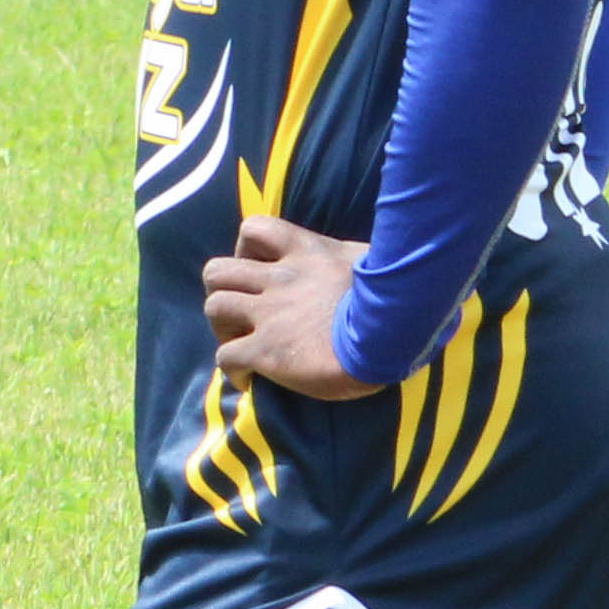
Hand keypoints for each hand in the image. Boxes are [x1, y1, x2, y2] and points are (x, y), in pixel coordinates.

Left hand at [203, 216, 376, 399]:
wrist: (390, 334)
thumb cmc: (394, 296)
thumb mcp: (370, 262)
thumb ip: (350, 260)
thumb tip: (362, 264)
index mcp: (304, 251)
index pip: (254, 229)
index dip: (245, 249)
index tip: (259, 269)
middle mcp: (278, 279)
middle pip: (217, 270)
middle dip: (223, 291)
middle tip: (242, 313)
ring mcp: (268, 314)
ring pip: (213, 307)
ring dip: (222, 327)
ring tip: (240, 343)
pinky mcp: (266, 350)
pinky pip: (226, 357)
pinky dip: (232, 368)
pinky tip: (248, 379)